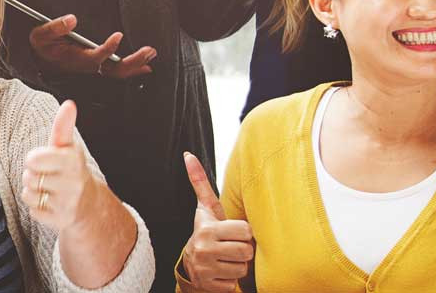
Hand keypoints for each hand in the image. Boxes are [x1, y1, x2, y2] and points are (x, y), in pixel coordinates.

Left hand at [22, 100, 110, 233]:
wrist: (88, 204)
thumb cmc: (70, 169)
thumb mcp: (67, 146)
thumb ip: (63, 126)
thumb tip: (69, 104)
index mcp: (73, 160)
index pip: (33, 159)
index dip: (33, 160)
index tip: (42, 160)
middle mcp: (73, 182)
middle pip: (28, 177)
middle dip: (32, 175)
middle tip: (47, 176)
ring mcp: (68, 203)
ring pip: (28, 194)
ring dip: (33, 192)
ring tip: (48, 189)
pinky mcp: (61, 220)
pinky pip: (33, 211)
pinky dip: (36, 207)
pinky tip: (50, 203)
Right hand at [29, 14, 154, 78]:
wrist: (38, 60)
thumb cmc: (41, 46)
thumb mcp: (40, 35)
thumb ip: (55, 28)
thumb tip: (72, 19)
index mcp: (75, 59)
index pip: (95, 57)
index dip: (108, 48)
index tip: (118, 36)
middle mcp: (87, 66)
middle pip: (114, 69)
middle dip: (133, 61)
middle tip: (149, 51)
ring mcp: (93, 68)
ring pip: (118, 72)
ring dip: (136, 65)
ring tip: (150, 55)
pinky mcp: (96, 67)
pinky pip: (116, 72)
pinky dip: (131, 70)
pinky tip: (144, 66)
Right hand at [180, 152, 252, 290]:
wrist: (191, 263)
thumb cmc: (207, 232)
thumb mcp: (205, 209)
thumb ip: (199, 182)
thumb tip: (188, 155)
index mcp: (207, 229)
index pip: (246, 231)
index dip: (243, 233)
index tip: (233, 232)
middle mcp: (204, 249)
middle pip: (246, 251)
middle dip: (242, 250)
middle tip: (231, 247)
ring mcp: (206, 269)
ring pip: (243, 269)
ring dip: (238, 266)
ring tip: (226, 259)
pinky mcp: (210, 285)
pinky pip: (235, 284)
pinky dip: (230, 280)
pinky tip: (222, 271)